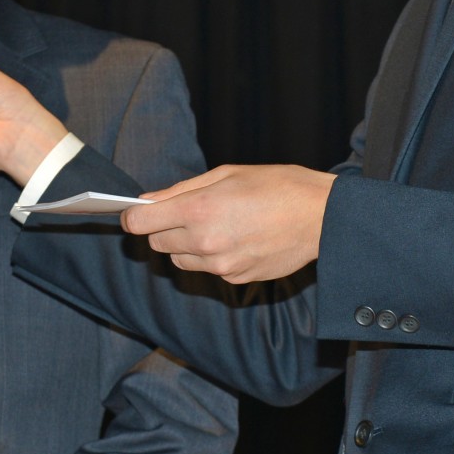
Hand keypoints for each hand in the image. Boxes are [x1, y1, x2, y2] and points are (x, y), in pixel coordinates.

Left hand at [121, 165, 334, 282]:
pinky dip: (210, 257)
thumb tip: (147, 201)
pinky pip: (207, 270)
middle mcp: (205, 242)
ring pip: (179, 259)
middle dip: (162, 227)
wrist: (321, 217)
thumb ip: (181, 189)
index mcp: (199, 210)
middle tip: (185, 211)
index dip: (132, 217)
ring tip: (214, 224)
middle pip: (156, 243)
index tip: (133, 212)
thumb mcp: (226, 173)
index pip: (140, 223)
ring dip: (184, 244)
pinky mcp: (236, 279)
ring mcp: (221, 265)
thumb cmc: (276, 185)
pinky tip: (234, 238)